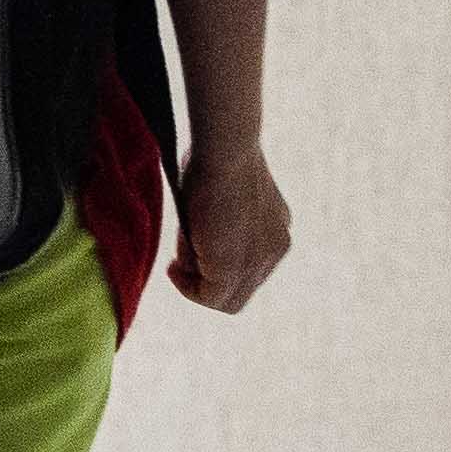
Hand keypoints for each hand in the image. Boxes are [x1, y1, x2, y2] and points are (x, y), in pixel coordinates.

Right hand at [170, 143, 291, 313]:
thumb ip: (219, 220)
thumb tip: (196, 237)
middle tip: (177, 264)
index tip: (191, 253)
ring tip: (177, 257)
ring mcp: (259, 262)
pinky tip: (174, 264)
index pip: (249, 268)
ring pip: (226, 300)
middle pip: (240, 290)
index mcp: (276, 227)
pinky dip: (187, 285)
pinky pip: (208, 296)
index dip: (216, 267)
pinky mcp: (235, 268)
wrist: (225, 151)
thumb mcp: (224, 192)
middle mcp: (276, 247)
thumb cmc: (216, 156)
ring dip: (195, 284)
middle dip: (205, 281)